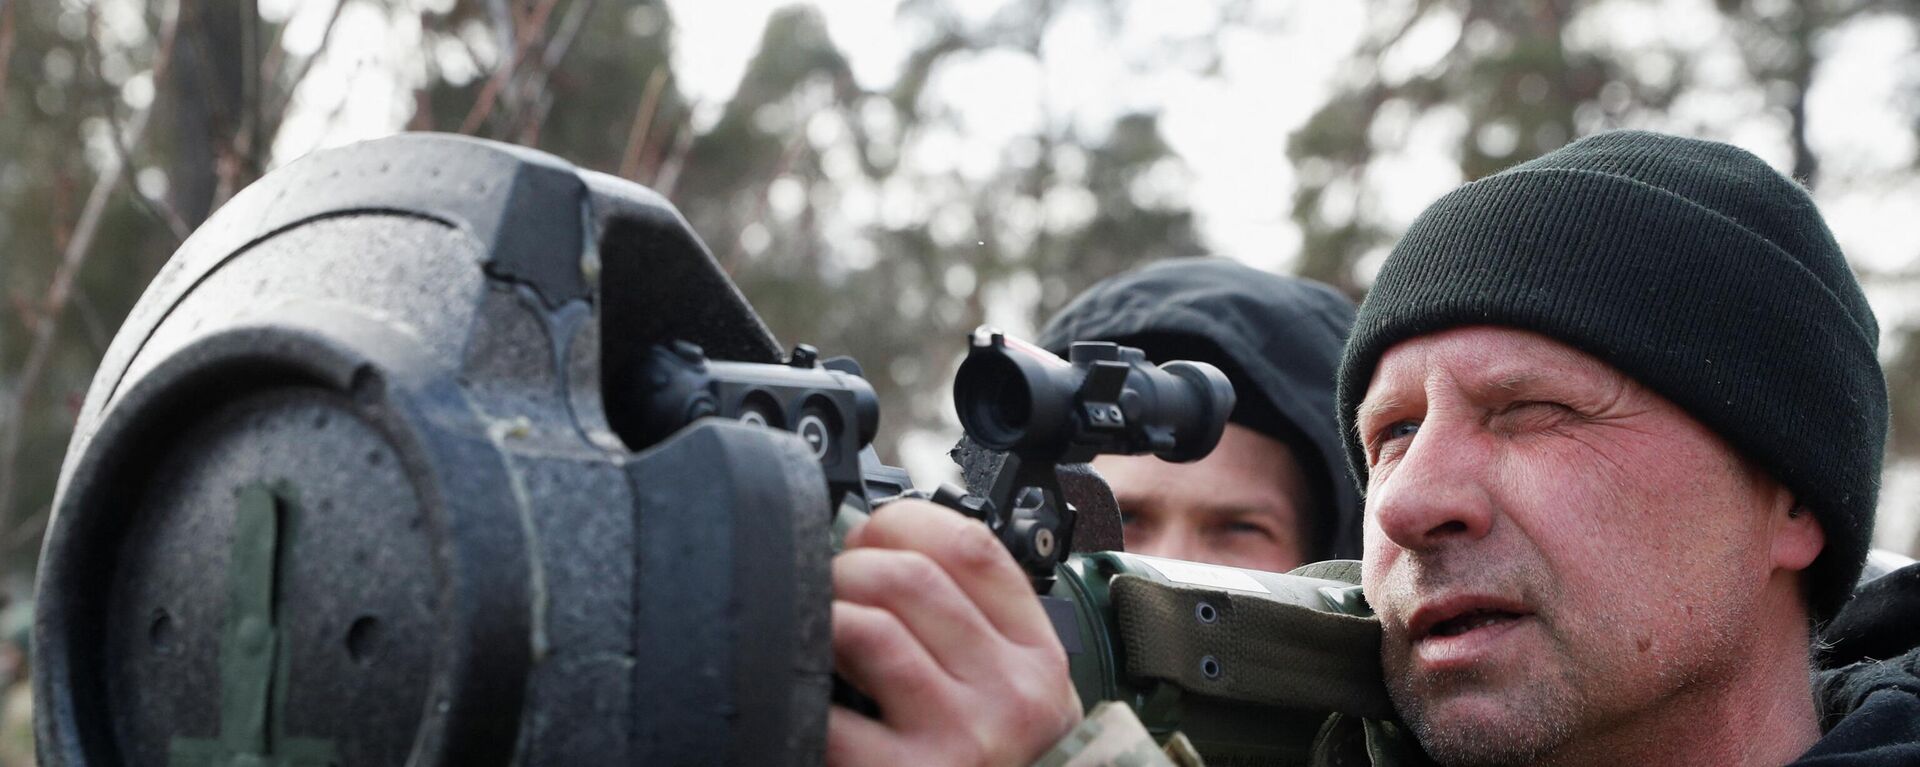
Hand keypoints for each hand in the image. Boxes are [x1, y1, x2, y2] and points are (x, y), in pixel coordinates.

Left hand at [826, 499, 1082, 765]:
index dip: (905, 522)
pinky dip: (801, 690)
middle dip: (849, 568)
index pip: (973, 548)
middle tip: (831, 592)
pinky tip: (806, 697)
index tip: (873, 533)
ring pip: (867, 627)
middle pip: (911, 577)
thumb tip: (881, 546)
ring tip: (815, 637)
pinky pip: (828, 710)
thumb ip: (973, 625)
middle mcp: (1009, 696)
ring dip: (822, 619)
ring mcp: (959, 739)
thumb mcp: (1010, 694)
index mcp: (1037, 659)